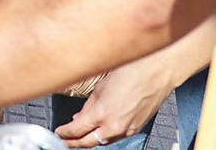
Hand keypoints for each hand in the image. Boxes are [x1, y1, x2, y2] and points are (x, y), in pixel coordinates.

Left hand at [56, 50, 177, 147]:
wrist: (156, 73)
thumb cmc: (131, 72)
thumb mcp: (100, 87)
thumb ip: (88, 105)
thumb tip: (79, 117)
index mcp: (101, 113)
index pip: (76, 131)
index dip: (65, 134)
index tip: (59, 133)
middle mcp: (114, 126)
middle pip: (89, 142)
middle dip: (74, 143)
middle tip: (65, 140)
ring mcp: (127, 130)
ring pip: (103, 141)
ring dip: (90, 140)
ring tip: (79, 136)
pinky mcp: (136, 129)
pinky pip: (116, 136)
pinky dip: (105, 135)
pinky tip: (100, 130)